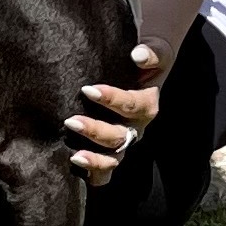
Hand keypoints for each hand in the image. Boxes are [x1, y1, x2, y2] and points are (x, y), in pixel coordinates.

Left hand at [64, 37, 168, 180]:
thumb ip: (151, 52)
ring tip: (75, 156)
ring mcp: (123, 143)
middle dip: (96, 131)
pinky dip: (93, 174)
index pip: (132, 105)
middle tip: (71, 121)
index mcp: (147, 104)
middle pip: (120, 137)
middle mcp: (136, 128)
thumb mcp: (154, 51)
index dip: (112, 100)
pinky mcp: (109, 153)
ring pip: (113, 159)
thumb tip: (138, 55)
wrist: (140, 71)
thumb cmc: (142, 61)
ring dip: (95, 159)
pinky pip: (104, 173)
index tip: (88, 90)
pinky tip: (75, 167)